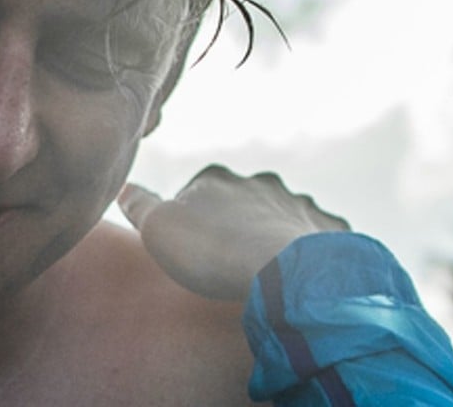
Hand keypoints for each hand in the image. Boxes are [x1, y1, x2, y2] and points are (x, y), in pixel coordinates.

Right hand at [118, 165, 348, 300]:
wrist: (284, 273)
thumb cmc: (211, 251)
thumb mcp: (157, 229)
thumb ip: (139, 205)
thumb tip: (123, 187)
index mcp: (217, 178)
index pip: (197, 190)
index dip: (191, 217)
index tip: (191, 246)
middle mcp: (259, 181)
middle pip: (242, 200)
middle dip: (236, 222)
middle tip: (228, 258)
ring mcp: (297, 203)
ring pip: (281, 215)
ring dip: (273, 234)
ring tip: (265, 270)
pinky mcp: (329, 229)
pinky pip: (317, 237)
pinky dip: (309, 251)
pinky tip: (301, 273)